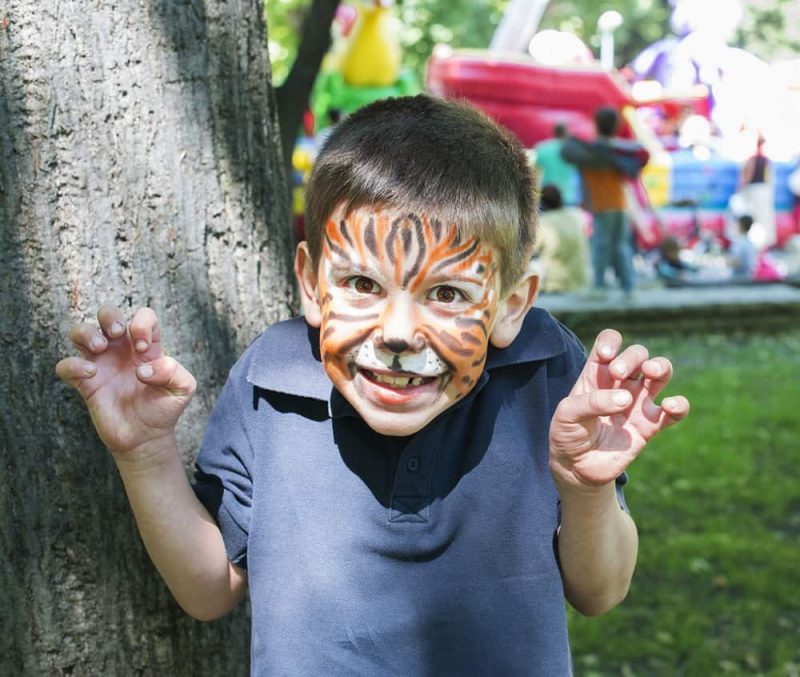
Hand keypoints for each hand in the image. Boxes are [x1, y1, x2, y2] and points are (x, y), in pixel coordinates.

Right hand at [55, 305, 195, 456]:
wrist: (147, 437)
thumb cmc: (165, 408)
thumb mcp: (183, 388)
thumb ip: (173, 371)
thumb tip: (143, 369)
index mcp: (146, 346)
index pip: (143, 316)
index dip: (142, 324)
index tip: (144, 348)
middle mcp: (121, 350)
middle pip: (107, 313)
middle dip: (109, 315)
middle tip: (118, 334)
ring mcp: (101, 364)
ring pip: (80, 332)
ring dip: (86, 332)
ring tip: (100, 347)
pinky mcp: (86, 384)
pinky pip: (66, 366)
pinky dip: (72, 365)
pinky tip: (90, 373)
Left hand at [550, 329, 688, 491]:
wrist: (575, 467)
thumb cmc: (567, 434)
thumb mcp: (567, 414)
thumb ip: (591, 402)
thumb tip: (626, 399)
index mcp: (596, 373)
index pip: (610, 342)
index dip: (611, 341)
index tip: (605, 355)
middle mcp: (619, 383)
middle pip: (638, 354)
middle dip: (632, 357)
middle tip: (617, 374)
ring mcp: (637, 403)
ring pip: (660, 373)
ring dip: (661, 367)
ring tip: (651, 373)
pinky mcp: (650, 425)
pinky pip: (673, 412)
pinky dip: (679, 405)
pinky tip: (670, 405)